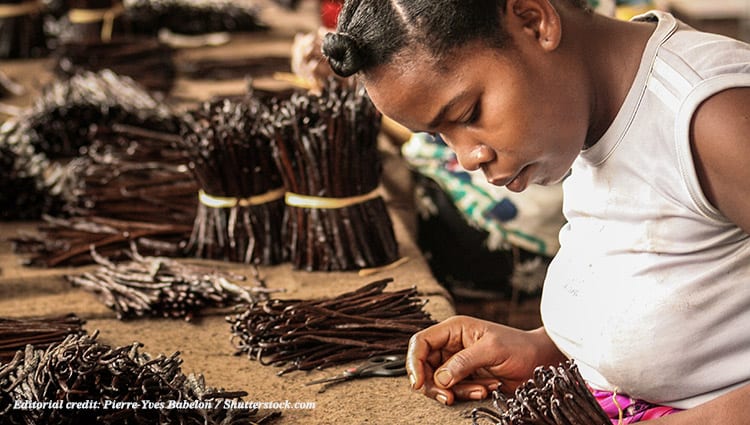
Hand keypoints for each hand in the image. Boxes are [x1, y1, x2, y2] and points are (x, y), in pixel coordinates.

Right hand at [406, 315, 564, 404]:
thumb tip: (440, 378)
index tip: (418, 383)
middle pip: (425, 365)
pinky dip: (466, 394)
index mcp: (454, 329)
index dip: (414, 362)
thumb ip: (463, 362)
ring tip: (481, 389)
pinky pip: (454, 390)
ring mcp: (458, 362)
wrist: (540, 362)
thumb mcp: (492, 350)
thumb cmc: (519, 347)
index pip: (421, 342)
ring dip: (456, 391)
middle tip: (449, 397)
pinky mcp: (466, 377)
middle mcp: (452, 345)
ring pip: (439, 382)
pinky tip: (486, 389)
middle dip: (434, 384)